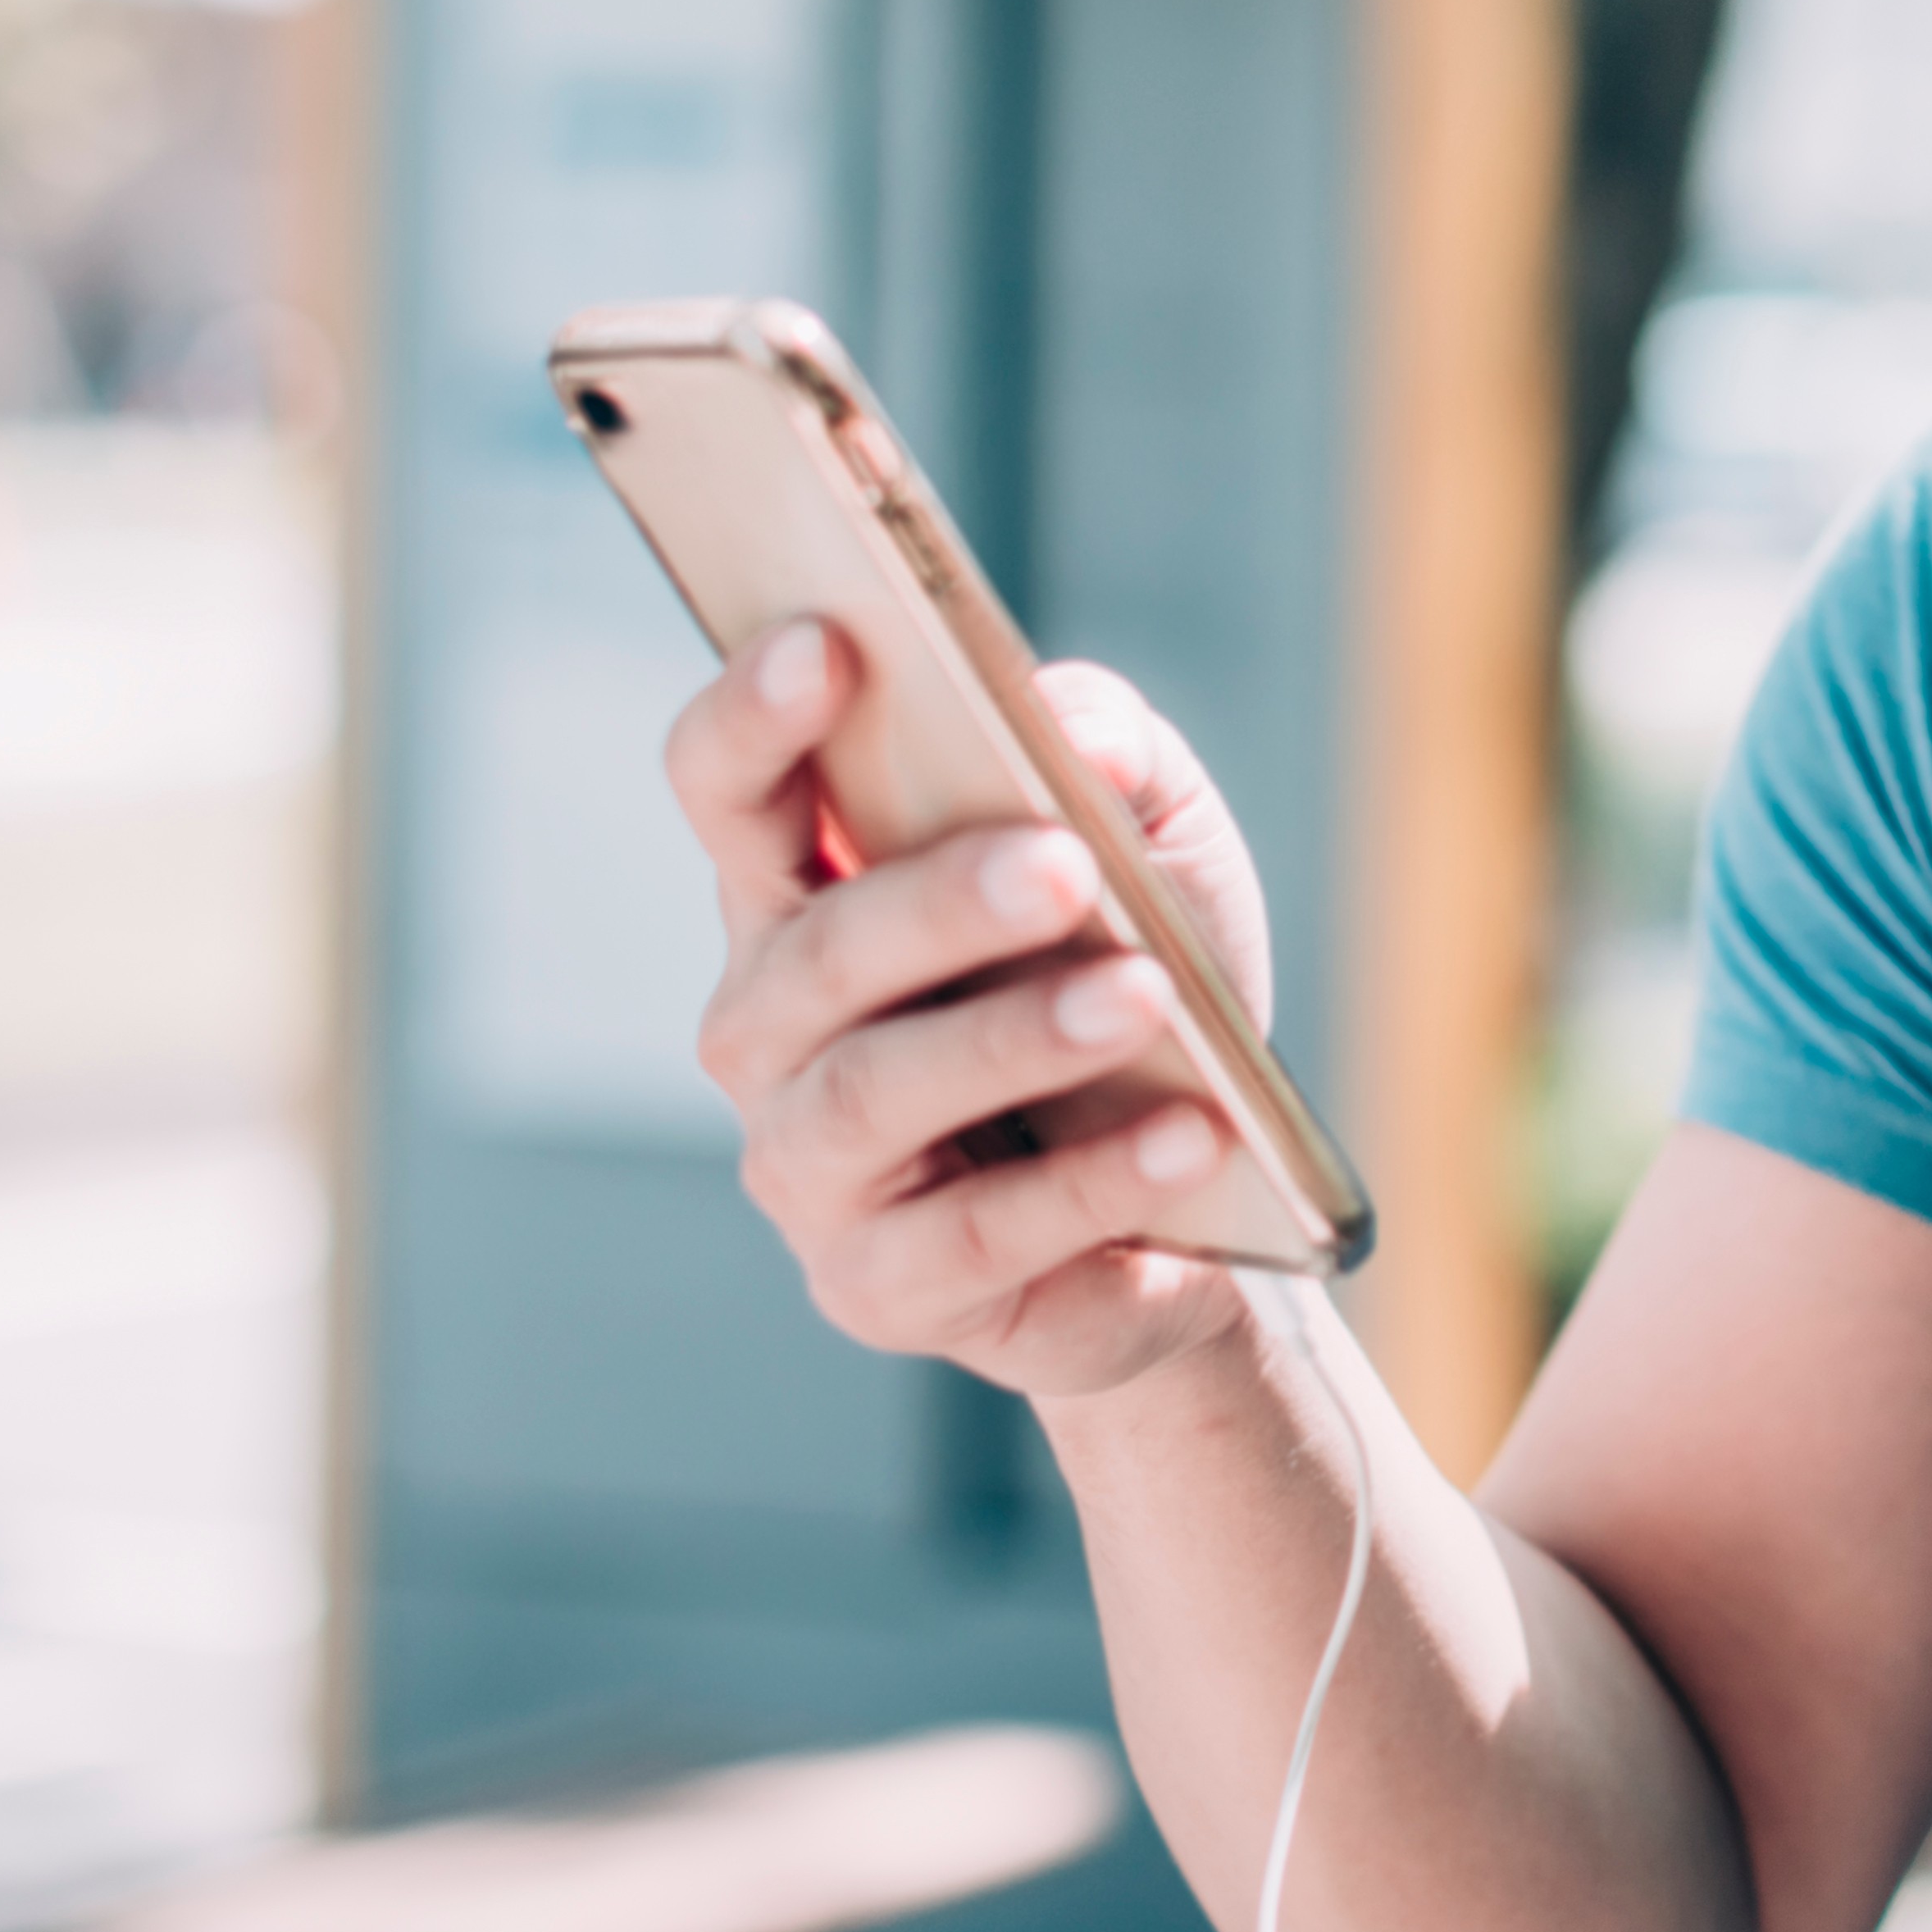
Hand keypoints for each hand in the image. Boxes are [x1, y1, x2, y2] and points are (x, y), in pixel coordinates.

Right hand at [664, 623, 1281, 1404]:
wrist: (1203, 1187)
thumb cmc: (1138, 974)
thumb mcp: (1155, 841)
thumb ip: (1110, 750)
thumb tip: (1073, 728)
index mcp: (802, 895)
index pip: (729, 790)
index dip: (757, 714)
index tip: (827, 642)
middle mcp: (768, 1031)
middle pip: (819, 950)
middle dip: (941, 902)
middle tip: (1063, 864)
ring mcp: (808, 1169)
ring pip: (880, 1091)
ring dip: (1019, 1038)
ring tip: (1146, 996)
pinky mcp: (881, 1288)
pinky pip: (981, 1231)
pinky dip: (1094, 1178)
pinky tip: (1193, 1134)